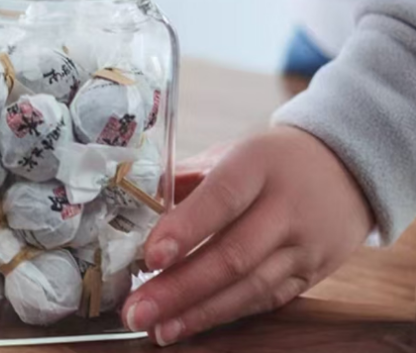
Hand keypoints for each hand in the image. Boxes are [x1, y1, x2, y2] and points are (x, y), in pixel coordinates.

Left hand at [122, 127, 373, 345]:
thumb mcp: (230, 152)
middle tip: (137, 308)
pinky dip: (224, 316)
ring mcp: (303, 247)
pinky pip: (265, 301)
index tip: (150, 256)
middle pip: (233, 255)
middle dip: (180, 288)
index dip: (186, 229)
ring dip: (198, 313)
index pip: (220, 198)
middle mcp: (285, 207)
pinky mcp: (311, 276)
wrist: (343, 169)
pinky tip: (189, 326)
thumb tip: (137, 200)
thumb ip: (186, 176)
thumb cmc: (270, 159)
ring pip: (249, 288)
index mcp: (257, 164)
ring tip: (156, 328)